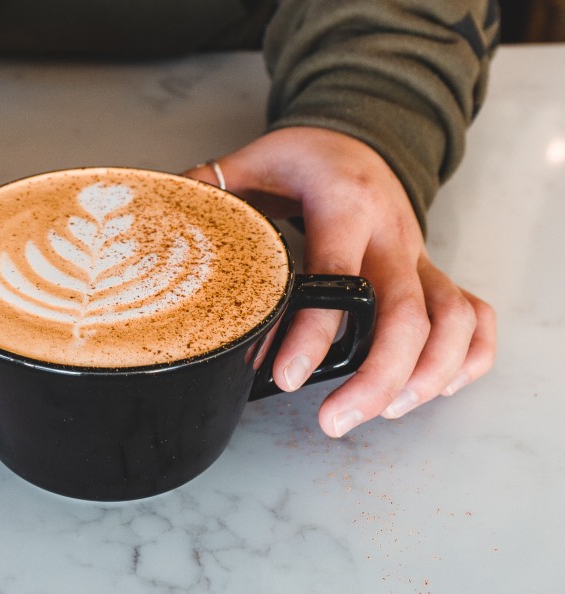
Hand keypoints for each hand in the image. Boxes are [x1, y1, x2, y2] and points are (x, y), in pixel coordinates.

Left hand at [186, 127, 495, 437]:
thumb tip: (159, 227)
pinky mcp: (431, 270)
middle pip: (408, 314)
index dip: (314, 333)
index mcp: (344, 206)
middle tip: (335, 421)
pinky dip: (468, 355)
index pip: (338, 278)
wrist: (359, 134)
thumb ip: (210, 192)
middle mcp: (392, 233)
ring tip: (383, 411)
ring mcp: (419, 254)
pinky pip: (473, 314)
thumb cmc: (306, 156)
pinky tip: (438, 387)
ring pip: (452, 319)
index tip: (287, 377)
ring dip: (428, 374)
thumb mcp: (254, 160)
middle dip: (377, 377)